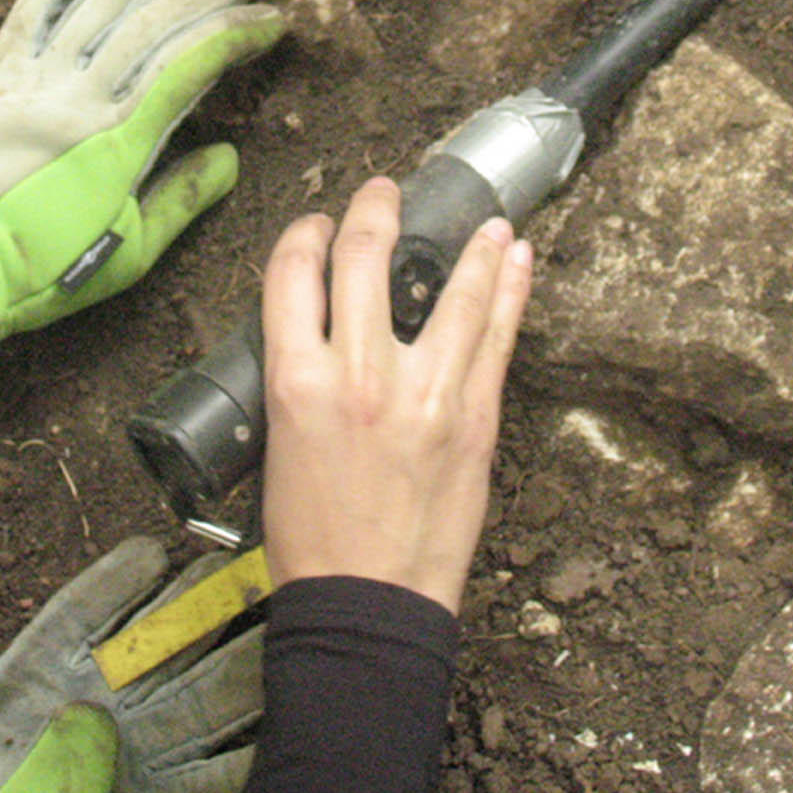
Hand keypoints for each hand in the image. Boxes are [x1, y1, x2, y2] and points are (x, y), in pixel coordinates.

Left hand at [0, 0, 283, 343]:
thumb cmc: (41, 268)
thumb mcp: (128, 255)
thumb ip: (179, 201)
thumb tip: (228, 159)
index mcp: (121, 142)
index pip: (189, 69)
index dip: (232, 36)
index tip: (269, 19)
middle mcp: (81, 98)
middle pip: (149, 23)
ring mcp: (37, 79)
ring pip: (97, 5)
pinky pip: (30, 11)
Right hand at [260, 176, 531, 612]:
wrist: (367, 600)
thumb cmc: (311, 536)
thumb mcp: (276, 442)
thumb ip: (299, 380)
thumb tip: (318, 339)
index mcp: (295, 379)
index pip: (292, 273)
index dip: (305, 234)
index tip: (317, 226)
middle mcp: (359, 374)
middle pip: (366, 260)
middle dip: (374, 211)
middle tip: (382, 192)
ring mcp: (424, 393)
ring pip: (451, 292)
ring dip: (467, 244)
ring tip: (482, 216)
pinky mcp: (473, 419)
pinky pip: (496, 340)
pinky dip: (509, 294)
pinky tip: (516, 262)